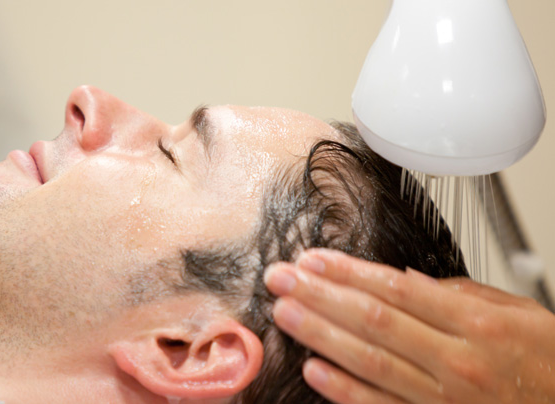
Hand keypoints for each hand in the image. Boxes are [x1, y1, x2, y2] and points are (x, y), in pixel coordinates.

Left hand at [264, 248, 554, 403]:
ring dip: (321, 336)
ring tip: (285, 313)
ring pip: (370, 362)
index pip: (395, 290)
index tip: (312, 259)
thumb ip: (457, 295)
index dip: (347, 273)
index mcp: (476, 324)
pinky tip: (314, 369)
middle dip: (320, 296)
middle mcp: (456, 361)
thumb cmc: (548, 362)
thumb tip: (403, 282)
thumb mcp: (516, 313)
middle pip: (373, 321)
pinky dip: (345, 390)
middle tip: (281, 279)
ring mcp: (444, 399)